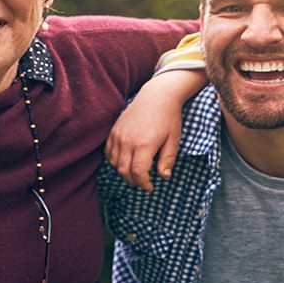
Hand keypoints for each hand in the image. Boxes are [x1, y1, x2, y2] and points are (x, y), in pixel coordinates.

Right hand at [107, 70, 203, 190]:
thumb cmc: (169, 117)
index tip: (151, 187)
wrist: (157, 95)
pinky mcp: (114, 130)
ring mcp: (119, 135)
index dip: (144, 184)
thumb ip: (168, 160)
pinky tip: (126, 161)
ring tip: (136, 173)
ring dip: (124, 172)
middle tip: (144, 182)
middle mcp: (128, 141)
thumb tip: (164, 177)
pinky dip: (115, 161)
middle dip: (134, 181)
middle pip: (124, 171)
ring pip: (114, 163)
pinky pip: (109, 152)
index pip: (138, 173)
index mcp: (144, 144)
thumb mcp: (174, 140)